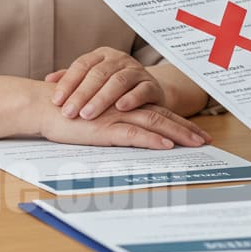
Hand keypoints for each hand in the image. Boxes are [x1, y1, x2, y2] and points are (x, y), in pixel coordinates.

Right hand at [40, 98, 210, 149]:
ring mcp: (116, 117)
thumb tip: (132, 138)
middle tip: (206, 140)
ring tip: (196, 143)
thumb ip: (113, 125)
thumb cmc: (68, 115)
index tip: (197, 133)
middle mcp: (125, 108)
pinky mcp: (104, 128)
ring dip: (177, 134)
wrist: (44, 106)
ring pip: (154, 124)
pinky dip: (151, 140)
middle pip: (163, 117)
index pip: (158, 113)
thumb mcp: (95, 121)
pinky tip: (166, 145)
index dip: (179, 123)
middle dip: (187, 129)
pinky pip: (133, 133)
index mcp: (125, 106)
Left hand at [46, 47, 162, 118]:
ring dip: (102, 98)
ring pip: (119, 81)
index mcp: (102, 55)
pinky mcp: (151, 85)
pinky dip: (131, 98)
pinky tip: (121, 108)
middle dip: (82, 94)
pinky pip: (142, 89)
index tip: (56, 101)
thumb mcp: (92, 81)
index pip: (82, 65)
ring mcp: (137, 70)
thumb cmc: (112, 88)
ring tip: (88, 115)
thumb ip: (71, 79)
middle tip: (69, 112)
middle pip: (99, 74)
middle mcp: (119, 59)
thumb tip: (47, 80)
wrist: (147, 91)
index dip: (68, 82)